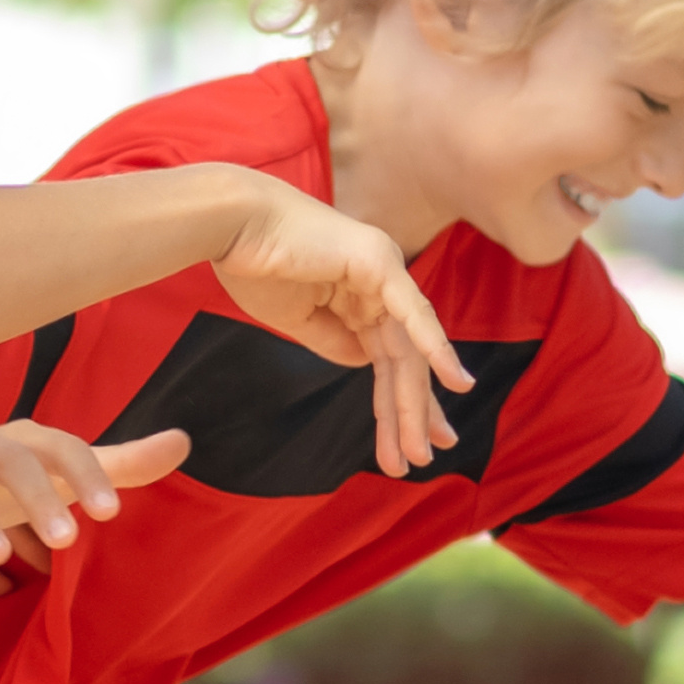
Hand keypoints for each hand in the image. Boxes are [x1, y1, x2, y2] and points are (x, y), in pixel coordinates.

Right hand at [0, 422, 189, 590]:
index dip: (87, 475)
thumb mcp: (62, 468)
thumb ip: (121, 464)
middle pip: (11, 461)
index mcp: (27, 440)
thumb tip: (184, 441)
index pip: (63, 448)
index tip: (111, 511)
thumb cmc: (10, 470)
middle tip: (67, 540)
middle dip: (37, 497)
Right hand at [200, 173, 471, 474]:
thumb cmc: (253, 265)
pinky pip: (413, 313)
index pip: (388, 356)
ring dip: (414, 402)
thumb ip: (335, 342)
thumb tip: (365, 366)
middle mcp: (380, 280)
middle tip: (424, 458)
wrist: (229, 225)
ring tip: (420, 449)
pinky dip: (435, 348)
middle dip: (413, 411)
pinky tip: (455, 384)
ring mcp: (384, 269)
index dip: (398, 402)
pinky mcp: (379, 262)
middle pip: (405, 357)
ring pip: (407, 348)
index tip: (406, 446)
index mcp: (358, 293)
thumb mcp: (297, 321)